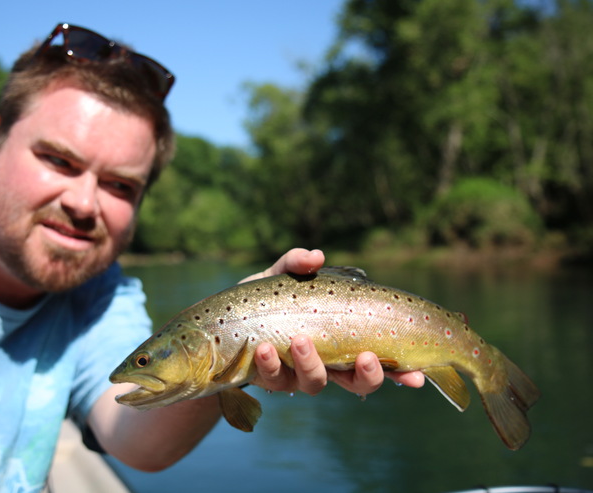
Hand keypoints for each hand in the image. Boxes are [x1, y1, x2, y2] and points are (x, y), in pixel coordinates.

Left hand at [243, 248, 424, 395]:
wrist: (222, 319)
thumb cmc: (263, 296)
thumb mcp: (282, 274)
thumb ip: (298, 263)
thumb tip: (317, 256)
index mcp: (341, 341)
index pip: (379, 360)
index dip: (401, 372)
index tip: (418, 375)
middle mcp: (326, 363)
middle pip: (357, 384)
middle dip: (366, 376)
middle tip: (366, 358)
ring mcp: (297, 374)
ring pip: (314, 383)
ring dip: (311, 363)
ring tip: (301, 341)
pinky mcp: (269, 378)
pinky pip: (273, 378)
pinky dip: (270, 363)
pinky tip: (264, 348)